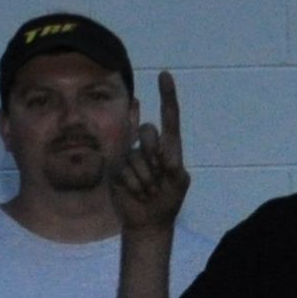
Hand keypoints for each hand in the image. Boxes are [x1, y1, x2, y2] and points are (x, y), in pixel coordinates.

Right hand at [110, 71, 190, 231]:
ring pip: (137, 156)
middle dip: (155, 157)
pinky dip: (135, 186)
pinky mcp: (117, 169)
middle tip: (159, 181)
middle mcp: (148, 146)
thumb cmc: (168, 201)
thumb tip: (162, 153)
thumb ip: (174, 164)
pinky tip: (137, 194)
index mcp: (168, 146)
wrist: (149, 222)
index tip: (165, 75)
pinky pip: (125, 170)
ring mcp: (130, 157)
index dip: (167, 96)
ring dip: (146, 179)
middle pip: (148, 132)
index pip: (169, 118)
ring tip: (149, 192)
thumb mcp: (179, 182)